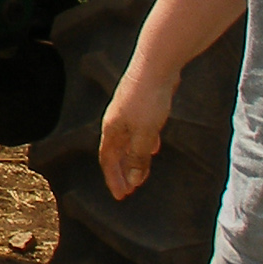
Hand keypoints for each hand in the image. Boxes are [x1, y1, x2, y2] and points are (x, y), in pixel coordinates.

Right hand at [99, 66, 176, 199]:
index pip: (107, 159)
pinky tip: (154, 147)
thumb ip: (139, 157)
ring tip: (141, 173)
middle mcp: (116, 122)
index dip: (113, 178)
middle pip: (116, 152)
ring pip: (128, 141)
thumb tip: (134, 180)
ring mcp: (128, 113)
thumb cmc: (147, 100)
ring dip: (133, 159)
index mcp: (111, 129)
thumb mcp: (144, 134)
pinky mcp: (142, 106)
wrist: (155, 67)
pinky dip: (144, 143)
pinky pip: (139, 131)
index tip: (121, 196)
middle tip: (130, 189)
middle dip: (122, 171)